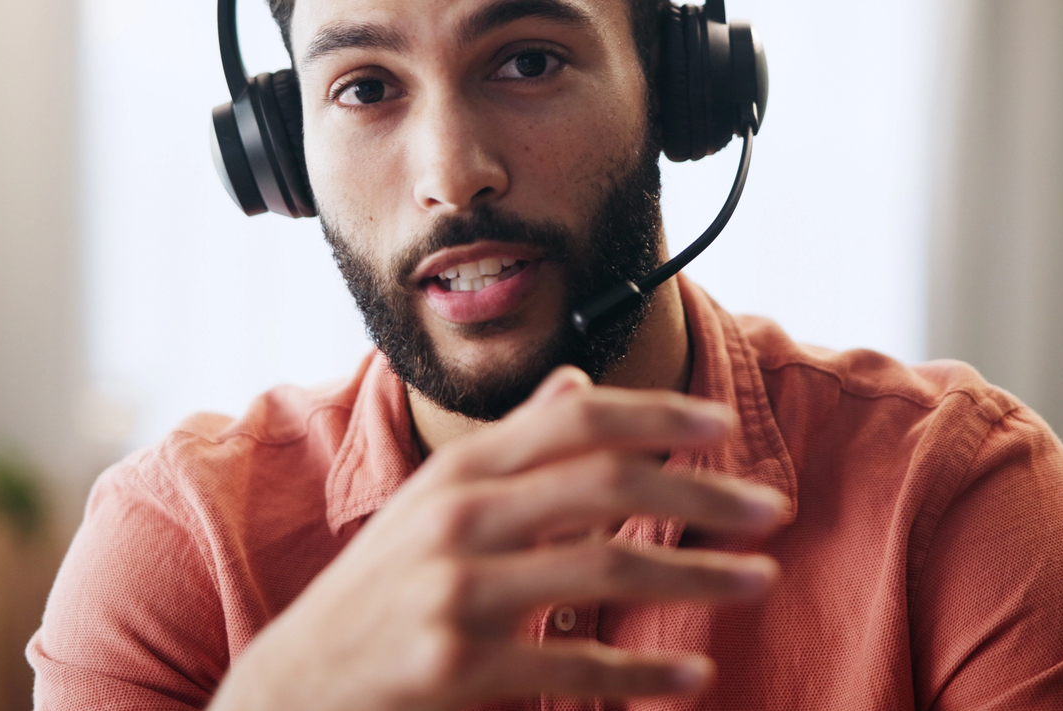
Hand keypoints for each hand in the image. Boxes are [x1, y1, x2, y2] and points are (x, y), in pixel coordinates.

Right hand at [208, 366, 786, 710]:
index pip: (574, 418)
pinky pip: (572, 665)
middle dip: (701, 493)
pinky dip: (641, 673)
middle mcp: (458, 518)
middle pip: (605, 482)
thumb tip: (577, 381)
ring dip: (695, 576)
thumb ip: (512, 444)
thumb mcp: (433, 502)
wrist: (291, 687)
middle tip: (771, 510)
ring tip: (759, 580)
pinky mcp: (457, 667)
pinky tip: (694, 678)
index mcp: (459, 470)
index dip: (655, 415)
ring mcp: (456, 592)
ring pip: (602, 565)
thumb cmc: (376, 591)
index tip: (720, 425)